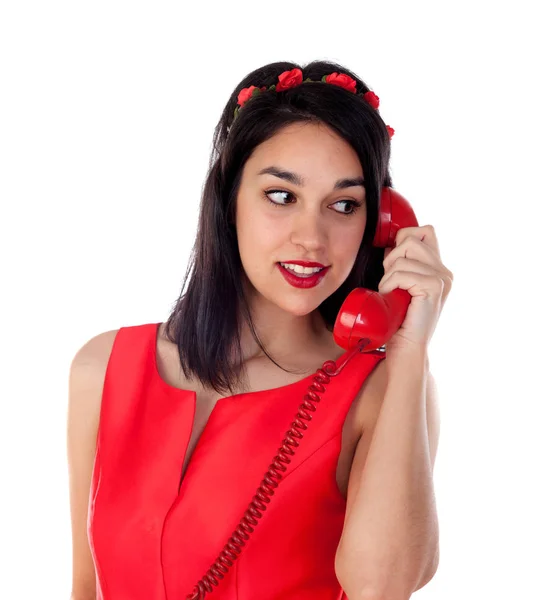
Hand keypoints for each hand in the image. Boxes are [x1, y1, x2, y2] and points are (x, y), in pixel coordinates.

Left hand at [378, 224, 452, 354]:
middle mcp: (444, 271)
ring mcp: (441, 279)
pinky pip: (401, 273)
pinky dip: (389, 284)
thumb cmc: (399, 320)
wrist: (406, 348)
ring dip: (388, 275)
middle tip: (390, 281)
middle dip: (392, 257)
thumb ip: (401, 264)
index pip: (424, 231)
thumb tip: (390, 244)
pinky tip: (392, 297)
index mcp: (438, 269)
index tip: (393, 264)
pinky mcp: (434, 287)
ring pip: (403, 256)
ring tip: (391, 293)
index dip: (404, 239)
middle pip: (411, 239)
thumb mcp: (401, 286)